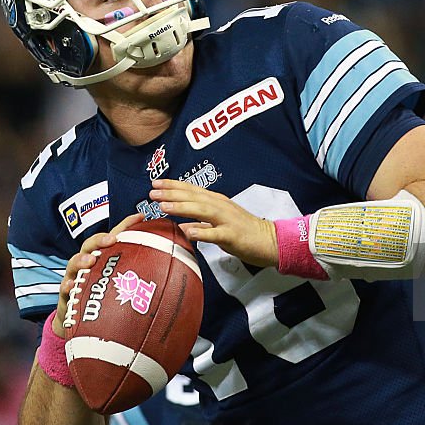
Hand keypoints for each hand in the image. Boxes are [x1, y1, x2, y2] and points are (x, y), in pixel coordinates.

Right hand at [52, 213, 145, 337]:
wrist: (80, 325)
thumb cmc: (106, 302)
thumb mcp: (125, 288)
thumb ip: (145, 279)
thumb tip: (176, 276)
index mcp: (105, 259)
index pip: (116, 238)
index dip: (126, 225)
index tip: (141, 217)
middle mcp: (89, 264)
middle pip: (92, 244)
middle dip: (101, 239)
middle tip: (112, 239)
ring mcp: (76, 277)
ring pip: (75, 262)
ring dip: (82, 259)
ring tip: (91, 260)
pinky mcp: (66, 295)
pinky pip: (65, 289)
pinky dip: (68, 286)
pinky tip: (72, 286)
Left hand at [150, 179, 277, 267]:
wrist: (271, 241)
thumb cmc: (245, 233)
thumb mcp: (220, 225)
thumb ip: (202, 224)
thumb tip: (183, 228)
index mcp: (217, 202)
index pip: (192, 190)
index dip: (174, 186)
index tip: (156, 183)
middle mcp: (221, 207)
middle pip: (194, 197)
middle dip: (172, 193)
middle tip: (153, 192)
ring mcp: (228, 220)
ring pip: (203, 210)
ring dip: (182, 207)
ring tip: (164, 206)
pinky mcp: (233, 235)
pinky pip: (216, 234)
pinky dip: (202, 232)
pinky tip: (189, 232)